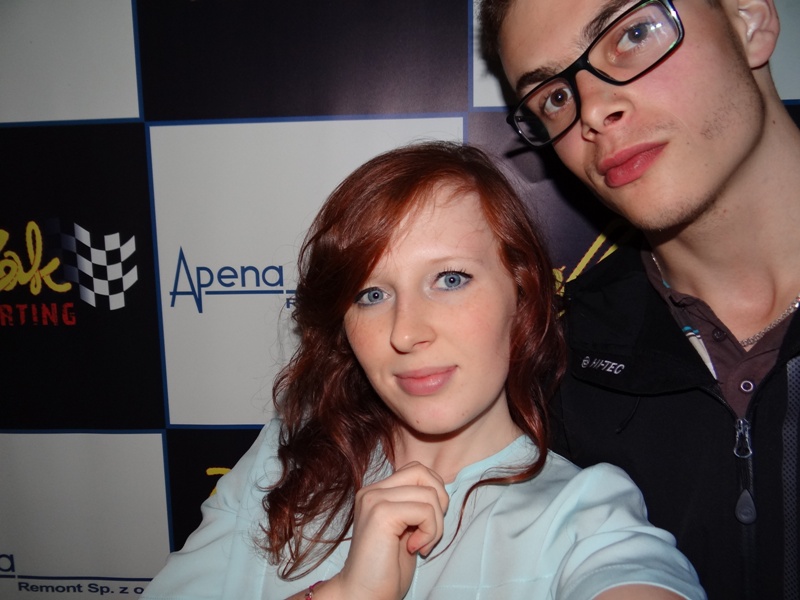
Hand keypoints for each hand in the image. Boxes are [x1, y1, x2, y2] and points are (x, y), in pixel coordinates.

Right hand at [323, 462, 448, 599]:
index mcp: (376, 492)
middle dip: (438, 503)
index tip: (426, 524)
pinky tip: (415, 548)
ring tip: (421, 545)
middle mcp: (372, 491)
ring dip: (435, 525)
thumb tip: (440, 489)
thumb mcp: (406, 528)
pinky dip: (430, 532)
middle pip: (423, 473)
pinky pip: (425, 510)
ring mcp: (374, 500)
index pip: (417, 470)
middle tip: (429, 532)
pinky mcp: (381, 513)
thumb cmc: (386, 568)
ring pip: (429, 494)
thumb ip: (415, 504)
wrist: (363, 594)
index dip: (433, 494)